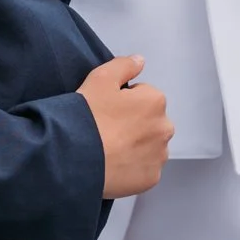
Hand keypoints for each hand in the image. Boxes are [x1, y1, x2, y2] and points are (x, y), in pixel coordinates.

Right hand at [78, 56, 173, 196]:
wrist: (75, 157)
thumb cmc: (88, 116)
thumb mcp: (100, 78)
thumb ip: (124, 65)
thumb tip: (140, 61)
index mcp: (155, 101)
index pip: (142, 96)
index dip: (122, 101)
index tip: (106, 110)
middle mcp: (165, 128)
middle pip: (150, 121)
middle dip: (134, 124)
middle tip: (107, 129)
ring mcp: (159, 156)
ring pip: (150, 146)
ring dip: (136, 146)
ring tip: (109, 148)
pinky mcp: (151, 179)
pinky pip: (144, 169)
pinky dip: (133, 167)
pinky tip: (114, 164)